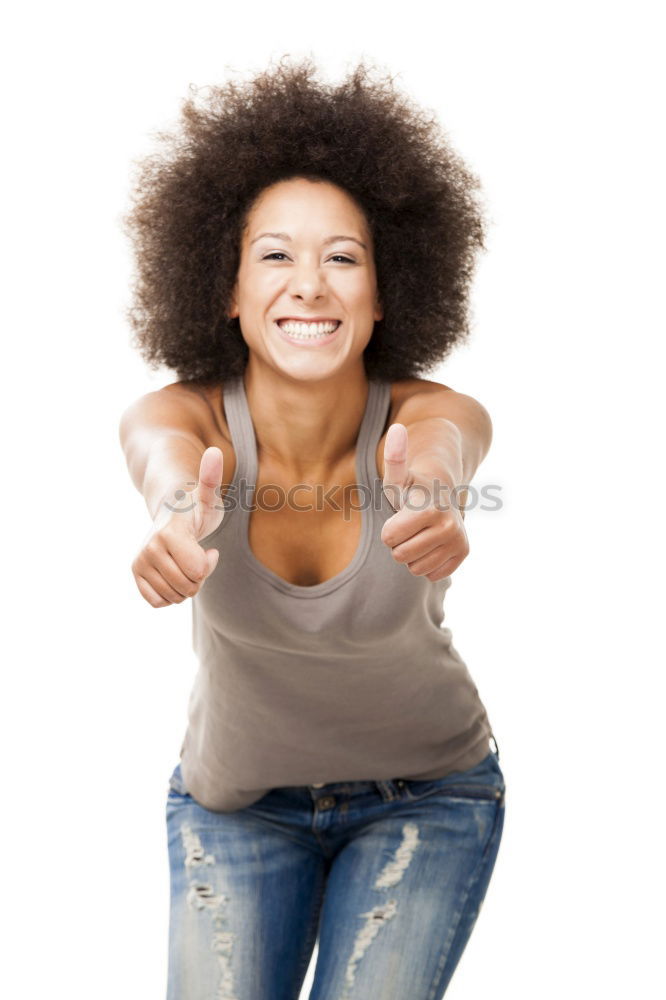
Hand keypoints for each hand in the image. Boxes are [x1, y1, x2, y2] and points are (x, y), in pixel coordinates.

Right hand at [131, 447, 224, 607]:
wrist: (168, 512)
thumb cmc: (195, 506)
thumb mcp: (208, 495)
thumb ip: (210, 477)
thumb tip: (214, 453)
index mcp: (169, 532)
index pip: (198, 571)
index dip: (208, 563)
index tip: (207, 547)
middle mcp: (150, 548)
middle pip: (189, 586)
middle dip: (198, 576)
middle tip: (194, 554)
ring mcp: (140, 561)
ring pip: (175, 597)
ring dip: (185, 585)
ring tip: (183, 561)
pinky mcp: (135, 574)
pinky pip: (158, 602)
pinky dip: (170, 594)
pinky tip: (172, 573)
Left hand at [380, 424, 468, 581]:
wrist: (443, 492)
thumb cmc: (412, 487)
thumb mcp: (398, 476)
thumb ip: (394, 456)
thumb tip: (396, 428)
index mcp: (429, 510)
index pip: (389, 539)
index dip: (389, 528)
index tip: (400, 514)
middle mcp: (449, 527)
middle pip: (401, 556)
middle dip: (400, 542)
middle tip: (411, 525)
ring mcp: (458, 542)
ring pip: (415, 568)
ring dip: (413, 553)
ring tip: (421, 532)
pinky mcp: (463, 554)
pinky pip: (431, 575)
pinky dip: (427, 562)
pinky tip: (432, 542)